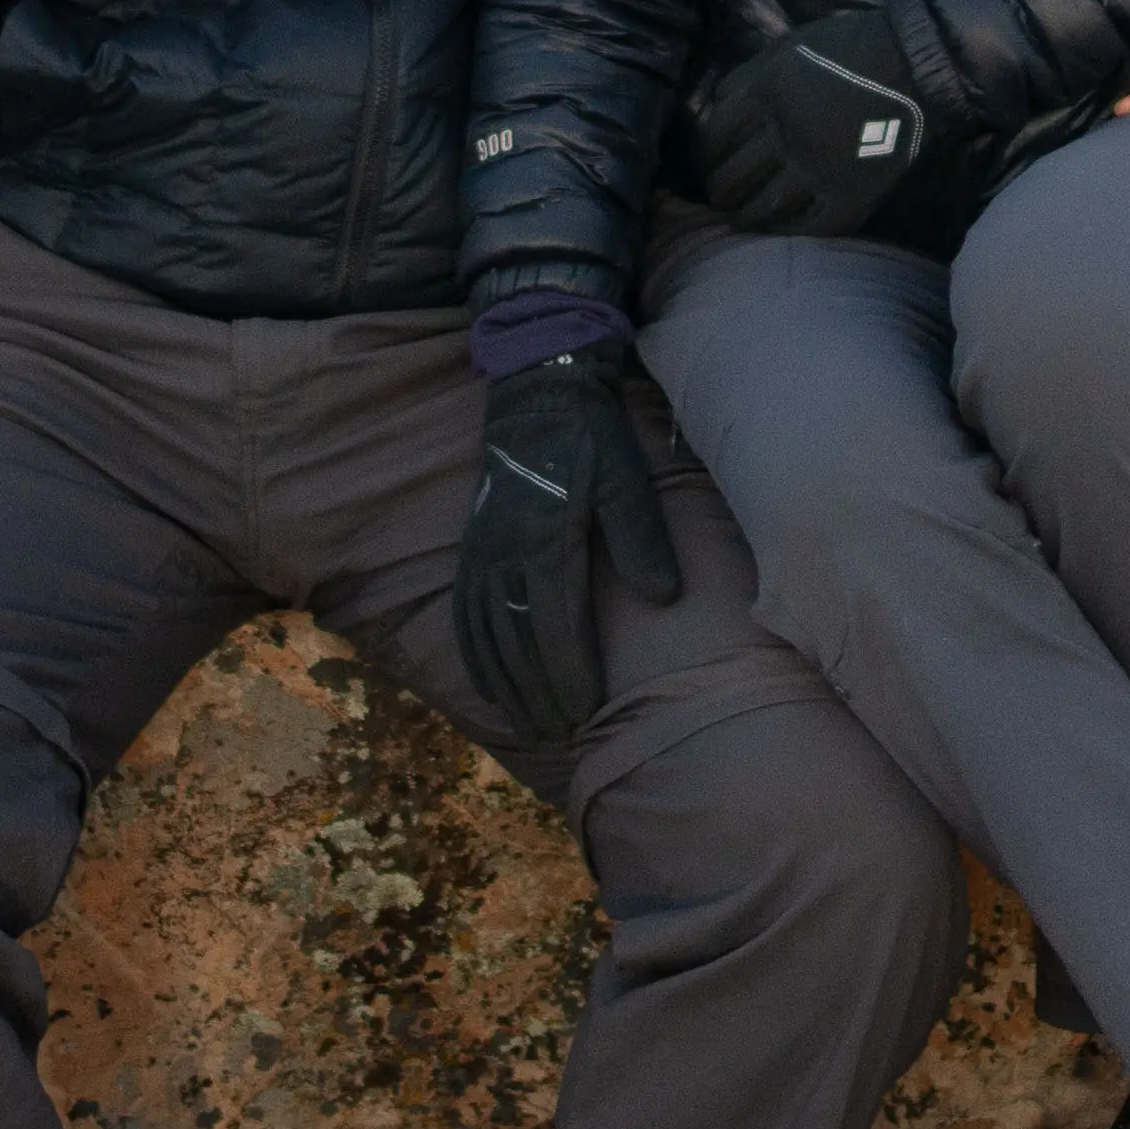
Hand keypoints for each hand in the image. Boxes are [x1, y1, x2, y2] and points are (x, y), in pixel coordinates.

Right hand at [452, 348, 682, 753]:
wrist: (537, 395)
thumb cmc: (593, 440)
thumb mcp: (627, 480)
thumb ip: (642, 538)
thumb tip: (664, 599)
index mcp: (545, 536)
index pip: (555, 622)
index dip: (570, 672)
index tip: (588, 711)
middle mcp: (504, 550)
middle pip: (517, 638)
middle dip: (540, 691)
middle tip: (564, 733)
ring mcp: (481, 551)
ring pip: (487, 633)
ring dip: (507, 684)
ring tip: (532, 723)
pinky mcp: (470, 549)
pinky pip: (465, 613)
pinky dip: (475, 655)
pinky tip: (489, 685)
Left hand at [684, 13, 942, 235]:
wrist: (918, 61)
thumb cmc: (851, 45)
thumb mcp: (789, 45)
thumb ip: (750, 76)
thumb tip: (717, 107)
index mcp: (766, 94)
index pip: (713, 140)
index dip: (706, 157)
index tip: (710, 164)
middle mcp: (785, 134)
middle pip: (731, 180)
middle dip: (720, 192)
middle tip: (723, 196)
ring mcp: (818, 169)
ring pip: (761, 209)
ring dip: (745, 218)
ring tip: (743, 217)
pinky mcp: (851, 194)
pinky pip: (807, 226)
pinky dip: (787, 231)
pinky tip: (780, 227)